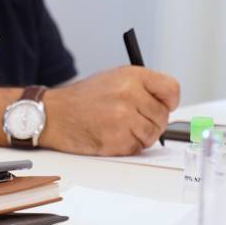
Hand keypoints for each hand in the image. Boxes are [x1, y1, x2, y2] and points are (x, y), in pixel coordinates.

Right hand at [42, 67, 179, 154]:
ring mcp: (123, 118)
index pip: (172, 90)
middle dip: (151, 122)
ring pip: (152, 135)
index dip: (169, 102)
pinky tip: (110, 136)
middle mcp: (130, 94)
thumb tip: (165, 105)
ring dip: (140, 136)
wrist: (54, 114)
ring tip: (119, 128)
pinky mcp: (116, 139)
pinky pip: (136, 148)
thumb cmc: (82, 98)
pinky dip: (126, 146)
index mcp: (132, 76)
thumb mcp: (113, 79)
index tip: (163, 106)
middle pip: (162, 116)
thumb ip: (141, 88)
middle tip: (133, 121)